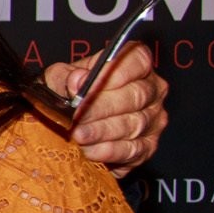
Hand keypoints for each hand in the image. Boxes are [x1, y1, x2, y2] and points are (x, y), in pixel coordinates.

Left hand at [43, 42, 167, 176]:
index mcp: (136, 65)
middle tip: (77, 116)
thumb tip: (79, 80)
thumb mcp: (59, 78)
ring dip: (102, 131)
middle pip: (135, 95)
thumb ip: (67, 76)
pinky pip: (133, 149)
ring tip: (78, 135)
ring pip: (134, 124)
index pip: (137, 61)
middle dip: (102, 107)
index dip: (113, 72)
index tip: (86, 84)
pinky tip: (89, 150)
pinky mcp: (148, 145)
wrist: (66, 121)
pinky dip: (109, 151)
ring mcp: (154, 118)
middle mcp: (152, 89)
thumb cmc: (68, 92)